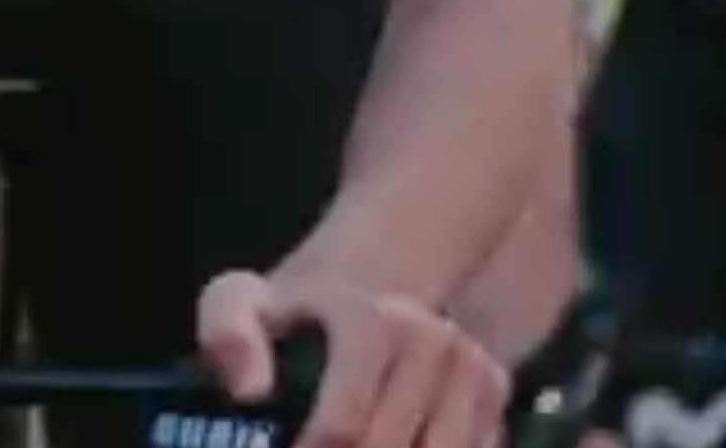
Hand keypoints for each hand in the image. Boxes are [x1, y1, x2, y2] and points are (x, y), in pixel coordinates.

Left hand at [198, 270, 509, 447]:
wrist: (368, 292)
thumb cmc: (298, 316)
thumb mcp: (242, 304)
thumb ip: (229, 333)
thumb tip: (250, 390)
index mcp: (374, 322)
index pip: (343, 428)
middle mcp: (436, 342)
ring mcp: (474, 369)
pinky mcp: (497, 398)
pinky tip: (397, 443)